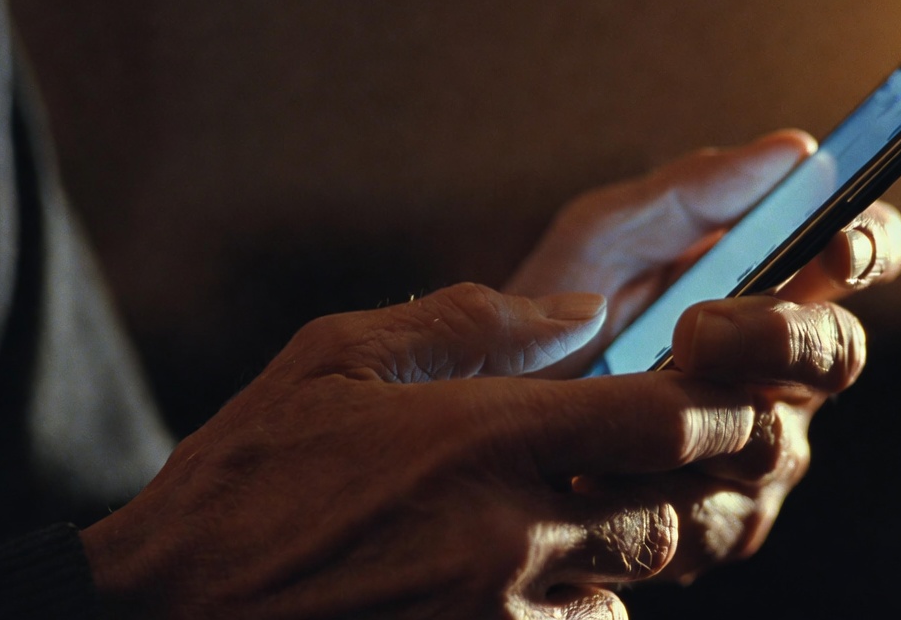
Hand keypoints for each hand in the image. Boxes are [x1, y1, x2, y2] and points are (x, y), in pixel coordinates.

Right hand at [80, 284, 764, 618]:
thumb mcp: (335, 359)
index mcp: (482, 436)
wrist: (166, 610)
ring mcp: (495, 612)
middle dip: (689, 481)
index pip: (662, 420)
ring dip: (627, 547)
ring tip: (583, 513)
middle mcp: (507, 532)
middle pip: (669, 511)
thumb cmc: (245, 476)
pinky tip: (528, 576)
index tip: (734, 393)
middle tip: (679, 454)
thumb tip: (580, 311)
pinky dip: (576, 604)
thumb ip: (469, 323)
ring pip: (631, 582)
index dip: (720, 405)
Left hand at [506, 130, 900, 580]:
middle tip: (698, 330)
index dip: (870, 245)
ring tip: (621, 401)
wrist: (478, 418)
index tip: (835, 244)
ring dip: (701, 418)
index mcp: (770, 284)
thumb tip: (795, 149)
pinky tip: (598, 474)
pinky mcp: (721, 523)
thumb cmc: (548, 314)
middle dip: (779, 340)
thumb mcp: (602, 237)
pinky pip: (723, 519)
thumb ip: (691, 193)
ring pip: (779, 444)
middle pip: (839, 354)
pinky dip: (658, 492)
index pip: (859, 256)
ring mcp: (758, 450)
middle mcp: (781, 370)